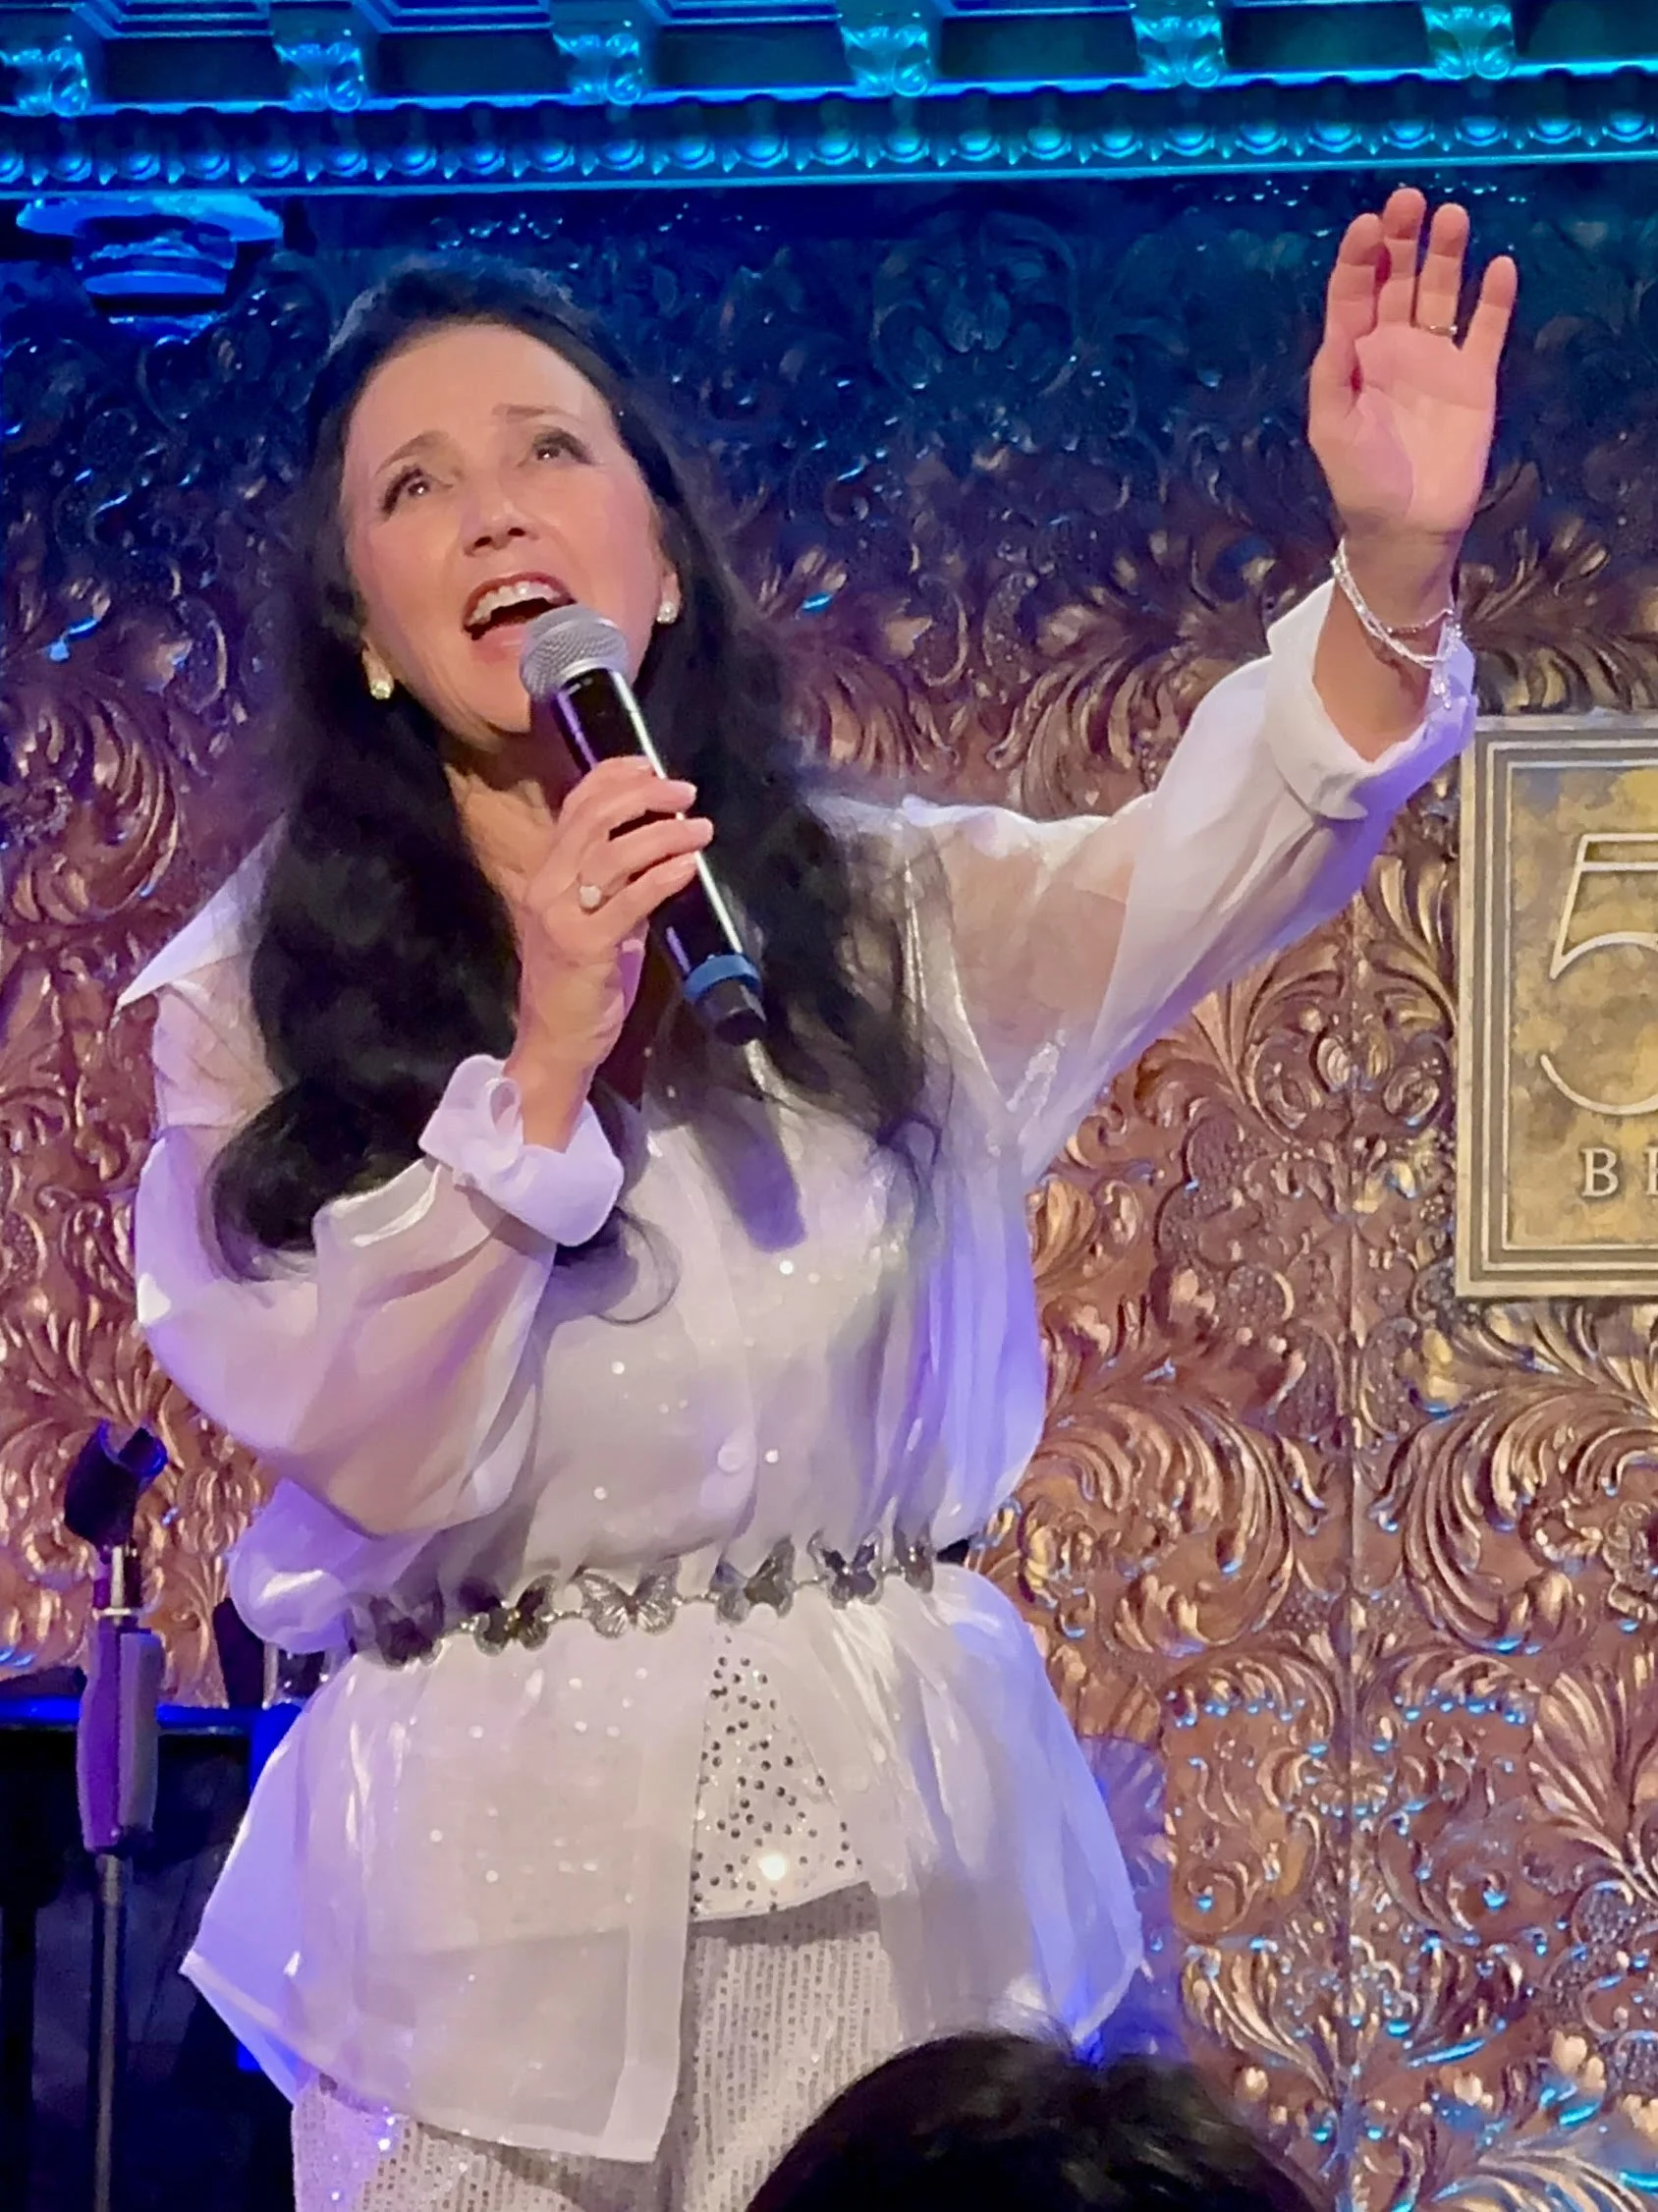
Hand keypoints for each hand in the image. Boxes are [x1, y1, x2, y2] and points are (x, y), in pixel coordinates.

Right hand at [505, 757, 710, 1143]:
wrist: (555, 1042)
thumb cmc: (580, 985)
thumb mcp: (596, 921)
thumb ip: (616, 885)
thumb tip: (660, 847)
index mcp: (548, 875)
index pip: (575, 807)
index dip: (612, 777)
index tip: (650, 764)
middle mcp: (547, 888)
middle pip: (593, 819)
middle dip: (643, 796)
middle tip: (685, 793)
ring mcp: (562, 917)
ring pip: (612, 855)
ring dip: (662, 835)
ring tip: (700, 829)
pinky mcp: (584, 947)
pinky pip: (628, 901)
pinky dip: (661, 877)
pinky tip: (689, 866)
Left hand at [1309, 187, 1516, 621]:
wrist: (1406, 527)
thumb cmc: (1360, 481)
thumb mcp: (1332, 430)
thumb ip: (1332, 377)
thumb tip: (1337, 329)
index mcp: (1353, 356)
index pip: (1354, 293)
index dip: (1360, 257)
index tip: (1368, 223)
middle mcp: (1394, 347)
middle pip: (1399, 279)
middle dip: (1403, 239)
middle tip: (1410, 199)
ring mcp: (1436, 360)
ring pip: (1442, 293)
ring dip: (1446, 256)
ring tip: (1452, 216)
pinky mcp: (1475, 380)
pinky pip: (1486, 330)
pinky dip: (1494, 299)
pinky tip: (1498, 267)